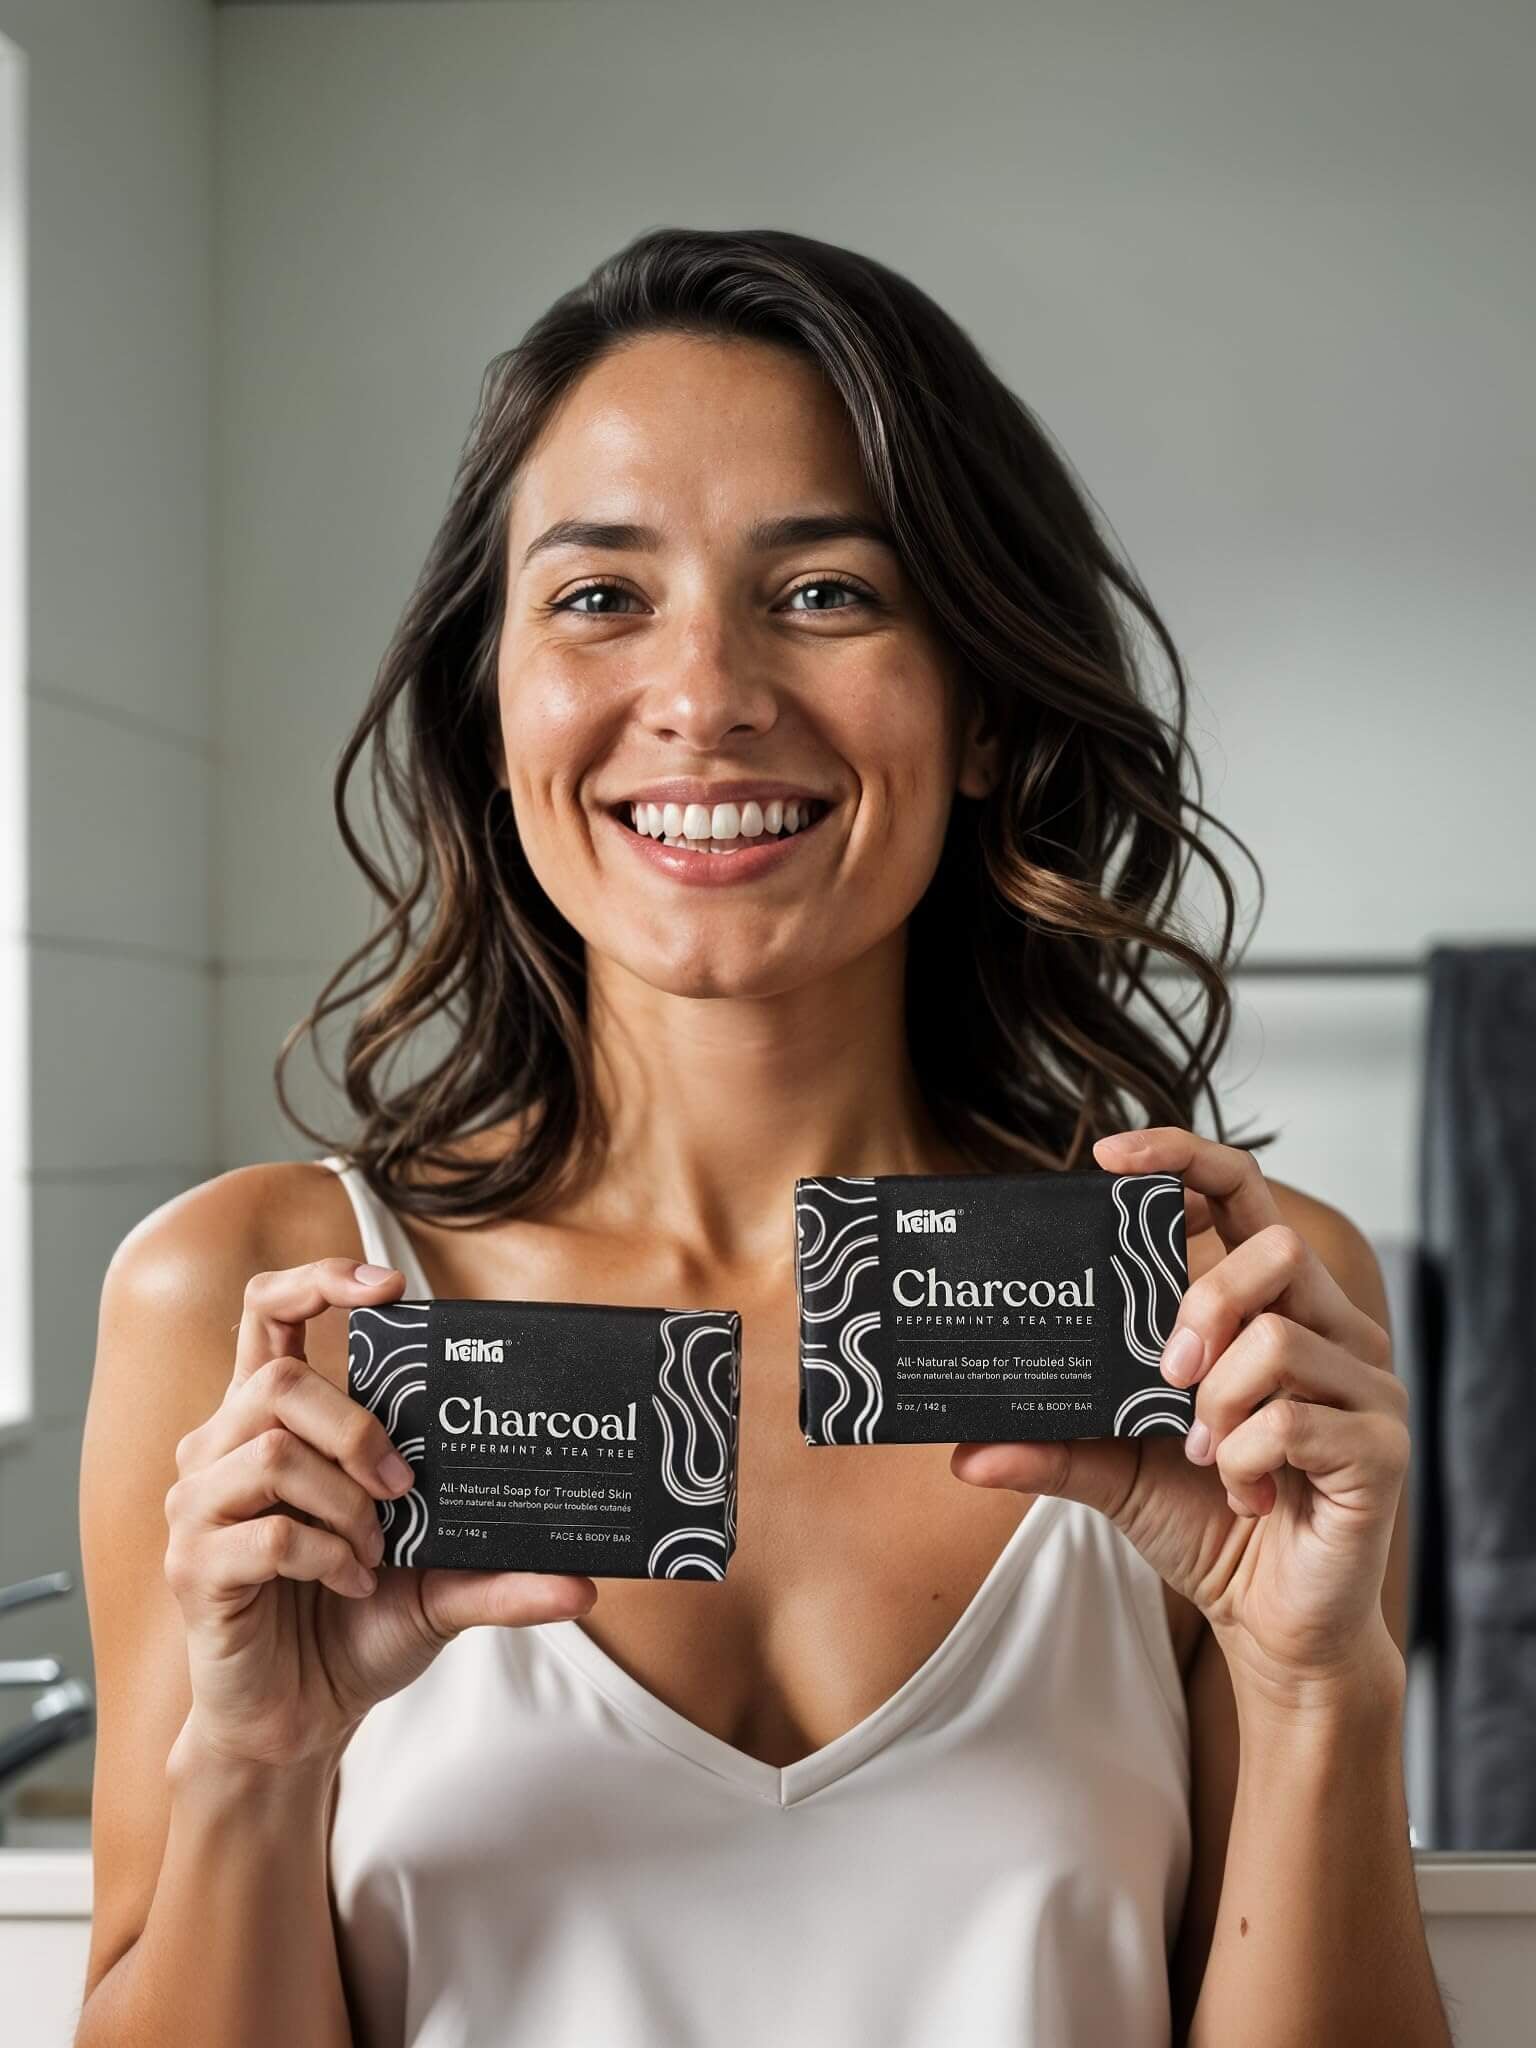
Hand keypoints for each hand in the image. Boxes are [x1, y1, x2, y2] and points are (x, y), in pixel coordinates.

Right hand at [164, 1259, 596, 1771]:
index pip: (270, 1312)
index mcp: (271, 1422)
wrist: (300, 1719)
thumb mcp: (442, 1587)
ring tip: (377, 1547)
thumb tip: (586, 1586)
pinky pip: (266, 1534)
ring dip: (345, 1503)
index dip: (319, 1281)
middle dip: (358, 1428)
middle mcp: (222, 1450)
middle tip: (404, 1487)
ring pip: (271, 1453)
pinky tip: (351, 1581)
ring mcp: (200, 1507)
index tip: (389, 1289)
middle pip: (280, 1381)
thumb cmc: (356, 1626)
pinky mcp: (194, 1567)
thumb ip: (502, 1572)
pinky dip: (326, 1556)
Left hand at [950, 1127, 1408, 1701]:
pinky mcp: (1382, 1444)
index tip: (1110, 1160)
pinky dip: (1247, 1462)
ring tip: (1205, 1454)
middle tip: (1166, 1374)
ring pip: (1278, 1338)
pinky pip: (1296, 1421)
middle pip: (1274, 1246)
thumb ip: (1050, 1444)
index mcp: (1271, 1307)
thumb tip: (962, 1450)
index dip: (1185, 1158)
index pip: (1243, 1194)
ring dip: (1218, 1405)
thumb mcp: (1113, 1471)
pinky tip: (1247, 1494)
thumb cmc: (1208, 1526)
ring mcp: (1367, 1383)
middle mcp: (1330, 1329)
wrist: (1275, 1627)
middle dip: (1205, 1300)